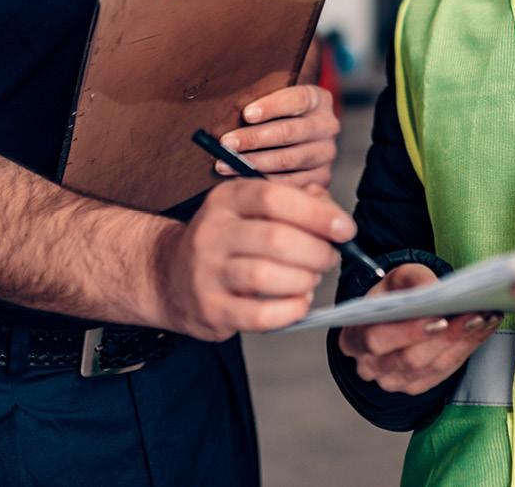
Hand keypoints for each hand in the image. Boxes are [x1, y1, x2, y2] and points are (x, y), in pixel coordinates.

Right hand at [155, 178, 354, 338]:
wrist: (169, 275)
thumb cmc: (228, 238)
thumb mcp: (253, 208)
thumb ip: (296, 202)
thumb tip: (332, 213)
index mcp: (227, 198)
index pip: (275, 198)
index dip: (318, 214)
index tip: (346, 229)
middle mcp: (212, 232)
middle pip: (275, 239)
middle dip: (316, 251)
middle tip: (330, 257)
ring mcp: (206, 273)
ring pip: (266, 277)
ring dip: (304, 279)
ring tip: (311, 278)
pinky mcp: (210, 310)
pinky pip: (258, 315)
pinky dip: (289, 310)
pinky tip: (299, 302)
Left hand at [217, 84, 339, 187]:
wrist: (296, 140)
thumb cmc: (274, 116)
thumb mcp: (273, 101)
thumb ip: (258, 101)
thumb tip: (227, 112)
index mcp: (319, 99)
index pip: (298, 99)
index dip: (272, 106)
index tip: (247, 114)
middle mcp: (327, 126)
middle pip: (289, 132)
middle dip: (254, 138)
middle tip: (227, 144)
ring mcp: (326, 154)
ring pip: (287, 160)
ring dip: (252, 162)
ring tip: (225, 164)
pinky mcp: (321, 178)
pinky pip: (289, 183)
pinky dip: (263, 182)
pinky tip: (241, 178)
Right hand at [338, 265, 501, 394]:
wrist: (394, 314)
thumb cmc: (392, 294)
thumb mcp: (396, 278)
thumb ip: (412, 279)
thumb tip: (433, 289)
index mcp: (354, 337)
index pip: (378, 339)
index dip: (409, 331)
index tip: (440, 317)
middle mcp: (371, 367)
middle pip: (410, 359)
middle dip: (446, 337)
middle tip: (475, 315)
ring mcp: (394, 381)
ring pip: (432, 367)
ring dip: (463, 342)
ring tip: (486, 317)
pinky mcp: (417, 386)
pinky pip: (445, 372)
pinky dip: (467, 348)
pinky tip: (483, 328)